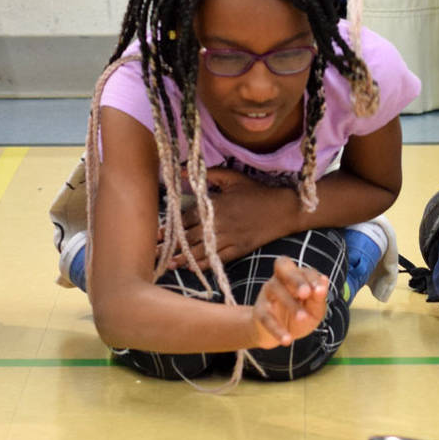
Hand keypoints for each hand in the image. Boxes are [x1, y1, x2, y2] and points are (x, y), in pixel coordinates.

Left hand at [169, 181, 293, 269]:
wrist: (283, 209)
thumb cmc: (256, 191)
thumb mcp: (232, 177)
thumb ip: (207, 174)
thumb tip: (181, 171)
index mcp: (216, 205)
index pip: (187, 218)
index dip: (171, 227)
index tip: (157, 234)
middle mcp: (220, 223)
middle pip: (190, 237)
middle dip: (171, 246)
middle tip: (155, 253)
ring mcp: (230, 238)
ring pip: (202, 251)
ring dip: (184, 259)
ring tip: (169, 263)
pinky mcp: (240, 249)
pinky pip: (218, 259)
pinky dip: (204, 264)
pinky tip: (192, 268)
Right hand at [250, 257, 328, 348]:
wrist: (277, 335)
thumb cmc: (299, 316)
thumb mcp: (314, 309)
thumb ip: (319, 297)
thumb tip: (324, 279)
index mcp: (295, 276)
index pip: (303, 270)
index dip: (311, 278)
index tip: (320, 291)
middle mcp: (279, 280)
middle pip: (283, 267)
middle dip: (296, 279)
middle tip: (306, 293)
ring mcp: (267, 294)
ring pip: (276, 290)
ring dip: (290, 304)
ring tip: (302, 318)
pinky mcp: (259, 312)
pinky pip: (266, 317)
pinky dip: (276, 329)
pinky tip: (287, 340)